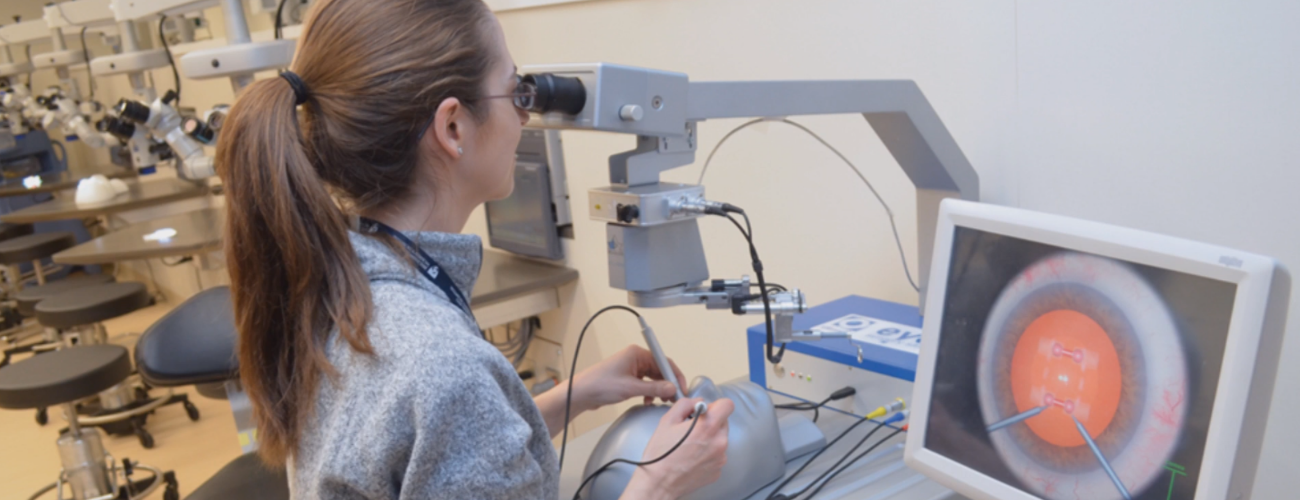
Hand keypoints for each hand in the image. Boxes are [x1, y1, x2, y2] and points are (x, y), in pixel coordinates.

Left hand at [571, 345, 686, 412]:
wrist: (581, 393)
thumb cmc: (600, 385)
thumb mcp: (630, 388)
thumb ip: (654, 388)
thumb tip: (672, 388)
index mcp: (637, 353)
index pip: (664, 361)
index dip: (675, 375)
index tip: (681, 389)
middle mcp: (635, 358)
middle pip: (660, 370)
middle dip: (668, 384)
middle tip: (674, 398)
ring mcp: (631, 368)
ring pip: (653, 378)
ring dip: (659, 389)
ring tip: (662, 401)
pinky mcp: (627, 378)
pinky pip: (645, 383)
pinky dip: (649, 392)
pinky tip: (649, 401)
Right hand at [622, 397, 733, 499]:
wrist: (658, 484)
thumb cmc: (661, 453)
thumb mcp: (667, 420)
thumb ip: (686, 404)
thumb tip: (698, 402)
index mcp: (708, 426)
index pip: (727, 405)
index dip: (716, 405)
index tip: (705, 411)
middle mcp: (719, 442)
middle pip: (724, 423)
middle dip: (710, 422)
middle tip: (692, 429)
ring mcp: (720, 459)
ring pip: (720, 439)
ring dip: (709, 439)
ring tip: (690, 446)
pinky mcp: (718, 471)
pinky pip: (717, 455)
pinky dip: (708, 454)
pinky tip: (692, 458)